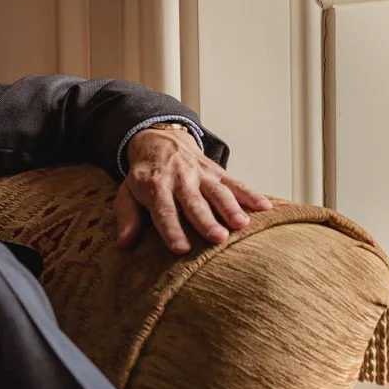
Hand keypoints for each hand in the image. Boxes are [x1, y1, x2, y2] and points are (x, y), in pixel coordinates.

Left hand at [113, 124, 273, 253]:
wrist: (160, 140)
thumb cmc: (145, 175)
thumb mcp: (127, 193)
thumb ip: (127, 218)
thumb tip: (123, 243)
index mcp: (155, 187)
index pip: (164, 211)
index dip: (172, 230)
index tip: (181, 248)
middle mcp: (180, 180)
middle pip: (195, 203)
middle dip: (207, 220)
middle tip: (218, 238)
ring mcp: (201, 175)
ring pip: (218, 192)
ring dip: (231, 207)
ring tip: (242, 225)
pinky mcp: (217, 172)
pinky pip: (236, 182)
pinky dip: (251, 194)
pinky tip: (266, 207)